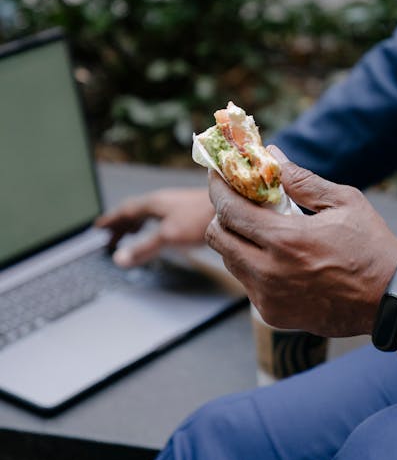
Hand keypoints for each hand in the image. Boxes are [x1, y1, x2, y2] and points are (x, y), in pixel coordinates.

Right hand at [96, 188, 213, 266]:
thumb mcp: (167, 236)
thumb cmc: (202, 217)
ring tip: (132, 233)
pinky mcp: (191, 212)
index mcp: (154, 203)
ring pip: (151, 214)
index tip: (99, 227)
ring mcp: (178, 205)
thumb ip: (143, 248)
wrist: (235, 206)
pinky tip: (163, 232)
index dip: (111, 220)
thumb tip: (120, 258)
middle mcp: (165, 201)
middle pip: (136, 211)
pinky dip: (155, 226)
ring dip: (138, 224)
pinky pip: (164, 218)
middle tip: (111, 237)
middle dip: (122, 224)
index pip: (126, 210)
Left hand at [205, 147, 396, 336]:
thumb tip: (272, 156)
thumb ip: (302, 180)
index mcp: (284, 240)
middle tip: (238, 202)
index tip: (217, 174)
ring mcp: (267, 297)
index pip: (229, 210)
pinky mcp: (272, 314)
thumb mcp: (343, 203)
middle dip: (222, 215)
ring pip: (230, 261)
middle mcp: (268, 272)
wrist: (389, 301)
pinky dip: (253, 265)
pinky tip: (277, 258)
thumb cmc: (371, 247)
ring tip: (262, 229)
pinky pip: (248, 283)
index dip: (217, 188)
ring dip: (237, 240)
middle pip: (218, 237)